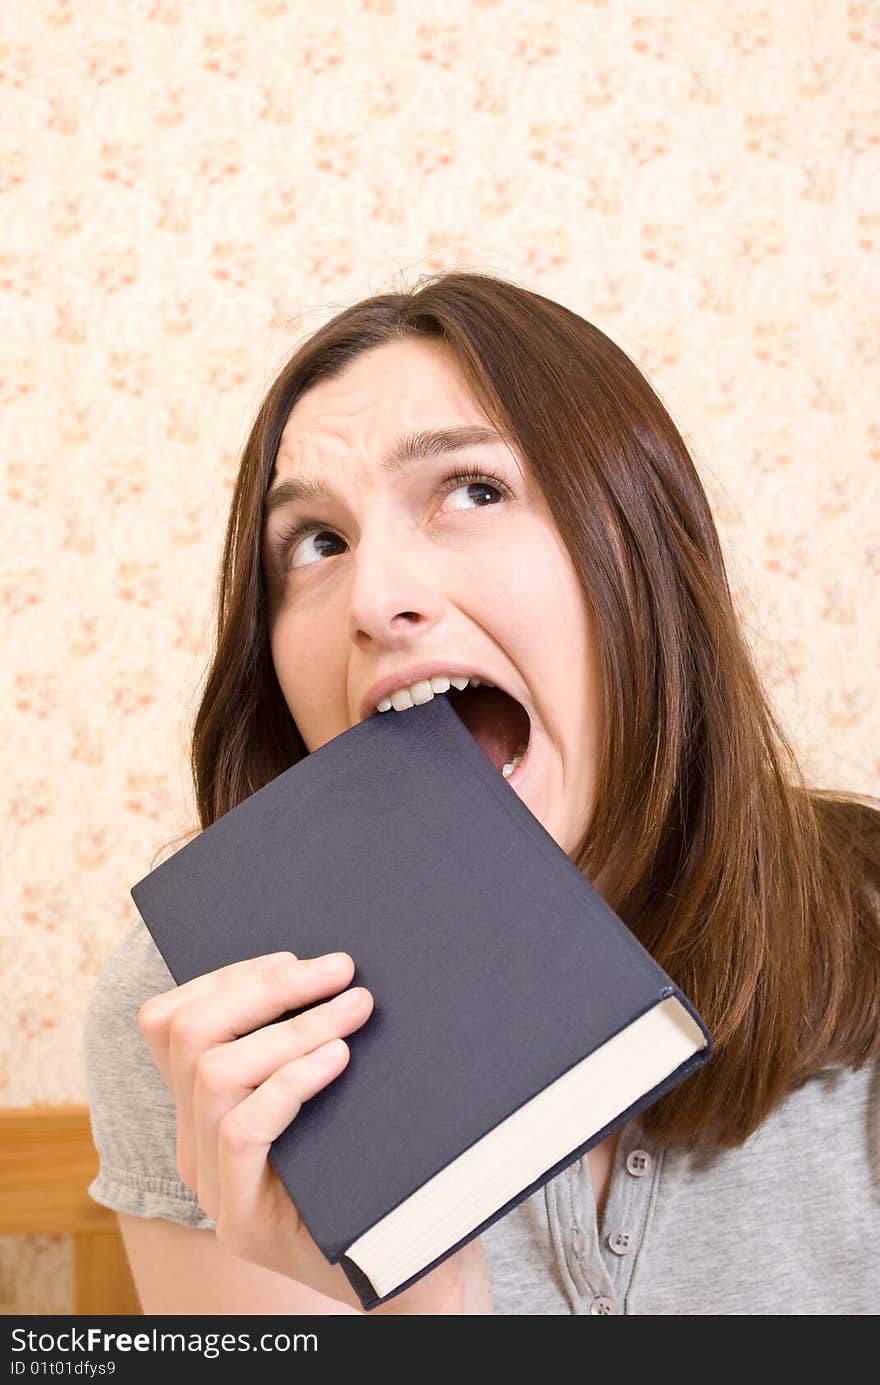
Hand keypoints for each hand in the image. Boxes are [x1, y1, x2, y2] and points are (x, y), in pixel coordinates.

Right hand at [138, 949, 375, 1307]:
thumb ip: (311, 1039)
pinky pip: (243, 1129)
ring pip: (214, 1074)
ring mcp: (211, 1185)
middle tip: (340, 968)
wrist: (408, 1267)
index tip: (296, 956)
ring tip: (357, 1007)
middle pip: (187, 1034)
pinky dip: (291, 1080)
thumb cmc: (382, 1165)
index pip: (171, 1022)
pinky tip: (340, 1059)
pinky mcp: (242, 1222)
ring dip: (293, 1026)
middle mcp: (193, 1143)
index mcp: (204, 1107)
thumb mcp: (335, 1090)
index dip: (227, 975)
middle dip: (266, 987)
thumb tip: (336, 962)